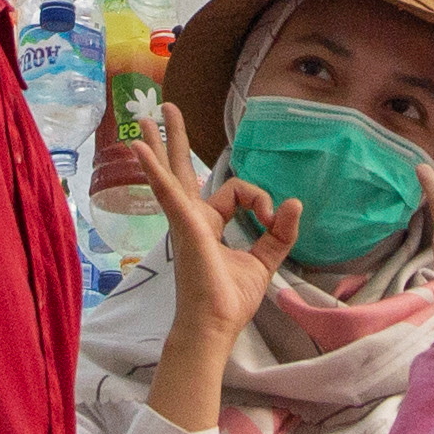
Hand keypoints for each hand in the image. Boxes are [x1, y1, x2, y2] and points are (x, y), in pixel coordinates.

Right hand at [130, 109, 296, 432]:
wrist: (214, 325)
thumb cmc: (230, 299)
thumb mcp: (264, 261)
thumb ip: (280, 233)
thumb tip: (295, 203)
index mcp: (208, 223)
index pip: (235, 191)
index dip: (260, 199)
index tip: (273, 219)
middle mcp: (192, 217)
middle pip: (182, 169)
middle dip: (175, 138)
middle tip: (164, 108)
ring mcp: (183, 220)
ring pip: (170, 173)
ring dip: (157, 143)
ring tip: (142, 116)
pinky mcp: (184, 225)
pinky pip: (168, 191)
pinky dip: (153, 169)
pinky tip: (138, 148)